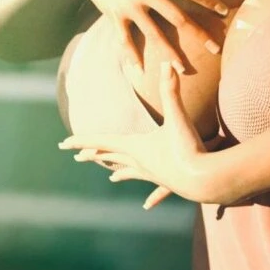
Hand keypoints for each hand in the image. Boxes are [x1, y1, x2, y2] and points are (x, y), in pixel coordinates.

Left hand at [61, 67, 247, 208]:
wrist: (205, 181)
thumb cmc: (189, 150)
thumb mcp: (178, 118)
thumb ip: (172, 91)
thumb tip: (168, 64)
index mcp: (136, 147)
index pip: (102, 142)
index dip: (82, 140)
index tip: (63, 144)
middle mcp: (140, 162)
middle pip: (112, 156)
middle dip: (94, 154)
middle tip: (77, 156)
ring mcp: (152, 174)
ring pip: (131, 171)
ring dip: (120, 171)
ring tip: (111, 175)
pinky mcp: (167, 182)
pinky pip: (154, 187)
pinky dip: (151, 194)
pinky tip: (147, 205)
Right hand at [64, 0, 234, 74]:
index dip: (209, 1)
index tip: (225, 12)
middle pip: (179, 18)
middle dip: (199, 35)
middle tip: (216, 50)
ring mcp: (129, 5)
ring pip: (154, 34)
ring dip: (170, 53)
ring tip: (183, 69)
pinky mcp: (113, 14)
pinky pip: (124, 39)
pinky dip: (132, 56)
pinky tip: (141, 70)